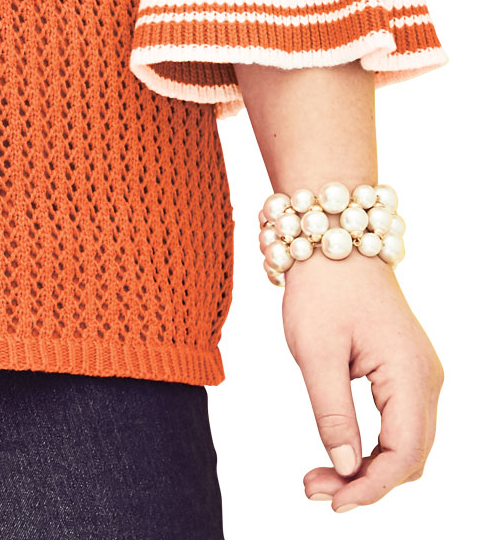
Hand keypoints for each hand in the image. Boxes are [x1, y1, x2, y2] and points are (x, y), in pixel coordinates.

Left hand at [280, 248, 443, 509]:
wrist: (333, 236)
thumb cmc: (322, 287)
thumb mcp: (315, 352)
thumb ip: (332, 413)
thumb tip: (346, 469)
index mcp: (410, 372)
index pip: (404, 453)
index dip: (371, 487)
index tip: (333, 502)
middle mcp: (426, 378)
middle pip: (410, 456)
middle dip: (366, 483)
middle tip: (313, 487)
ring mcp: (420, 375)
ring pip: (407, 444)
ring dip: (369, 469)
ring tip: (319, 477)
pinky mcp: (406, 371)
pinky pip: (400, 424)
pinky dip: (373, 447)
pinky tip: (340, 455)